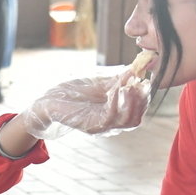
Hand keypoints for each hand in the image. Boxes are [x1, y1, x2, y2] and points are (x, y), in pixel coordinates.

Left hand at [20, 67, 150, 139]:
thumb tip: (138, 67)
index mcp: (114, 115)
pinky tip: (116, 90)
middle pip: (136, 119)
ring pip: (127, 121)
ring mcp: (102, 127)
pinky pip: (111, 117)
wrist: (50, 100)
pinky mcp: (92, 126)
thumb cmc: (73, 93)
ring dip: (132, 102)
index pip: (138, 111)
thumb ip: (119, 79)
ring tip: (129, 86)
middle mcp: (110, 124)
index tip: (144, 80)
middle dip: (141, 101)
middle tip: (140, 84)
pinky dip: (116, 103)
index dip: (144, 97)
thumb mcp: (100, 84)